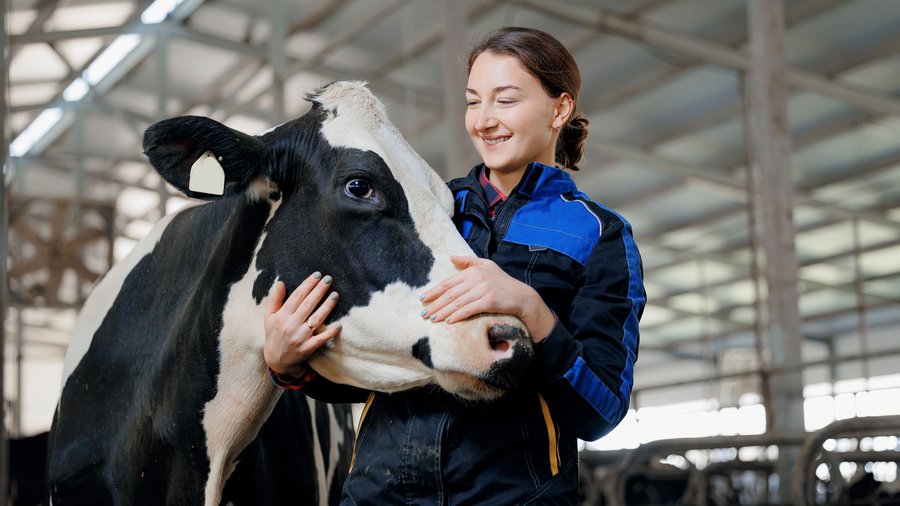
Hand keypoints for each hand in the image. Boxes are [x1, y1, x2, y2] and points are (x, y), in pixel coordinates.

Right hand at [264, 272, 341, 376]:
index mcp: (282, 316)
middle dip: (319, 290)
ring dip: (327, 306)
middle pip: (308, 304)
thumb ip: (275, 300)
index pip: (297, 296)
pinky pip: (321, 339)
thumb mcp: (269, 317)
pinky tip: (339, 324)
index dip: (307, 285)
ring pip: (316, 319)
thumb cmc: (274, 335)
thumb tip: (280, 282)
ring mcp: (299, 338)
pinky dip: (330, 332)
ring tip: (335, 294)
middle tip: (329, 279)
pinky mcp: (307, 349)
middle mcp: (290, 325)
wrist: (276, 361)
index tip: (317, 275)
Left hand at [421, 256, 555, 341]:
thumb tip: (451, 257)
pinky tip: (449, 321)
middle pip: (450, 293)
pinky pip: (469, 309)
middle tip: (423, 313)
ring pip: (457, 302)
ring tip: (432, 319)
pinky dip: (458, 315)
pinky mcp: (489, 301)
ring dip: (443, 312)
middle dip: (435, 304)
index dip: (434, 291)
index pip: (449, 282)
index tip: (423, 299)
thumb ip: (469, 261)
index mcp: (473, 271)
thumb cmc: (503, 282)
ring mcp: (483, 289)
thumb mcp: (487, 266)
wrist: (522, 296)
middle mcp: (477, 278)